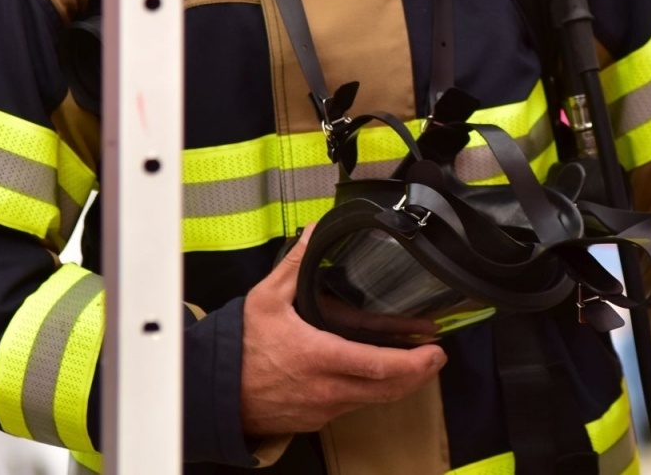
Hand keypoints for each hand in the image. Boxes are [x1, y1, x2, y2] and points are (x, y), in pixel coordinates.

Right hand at [240, 224, 446, 436]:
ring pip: (373, 401)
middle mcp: (326, 388)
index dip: (413, 362)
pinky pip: (353, 406)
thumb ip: (296, 264)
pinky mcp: (316, 419)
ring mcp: (323, 408)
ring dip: (399, 385)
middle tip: (436, 357)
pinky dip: (372, 392)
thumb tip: (315, 230)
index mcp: (318, 356)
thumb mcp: (265, 299)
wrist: (213, 390)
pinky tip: (379, 377)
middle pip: (387, 389)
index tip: (435, 349)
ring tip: (418, 366)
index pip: (378, 366)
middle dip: (419, 375)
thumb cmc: (240, 346)